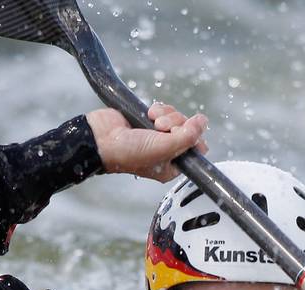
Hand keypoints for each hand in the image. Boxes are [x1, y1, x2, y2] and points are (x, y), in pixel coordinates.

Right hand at [86, 103, 208, 182]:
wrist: (101, 139)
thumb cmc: (128, 153)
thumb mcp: (163, 149)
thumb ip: (188, 137)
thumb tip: (203, 121)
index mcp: (172, 165)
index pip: (197, 148)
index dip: (193, 137)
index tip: (181, 134)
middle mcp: (166, 151)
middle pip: (188, 129)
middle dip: (177, 123)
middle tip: (162, 128)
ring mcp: (157, 135)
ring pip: (177, 117)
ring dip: (167, 115)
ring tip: (153, 120)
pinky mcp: (148, 121)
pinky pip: (165, 110)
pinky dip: (159, 109)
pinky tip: (149, 114)